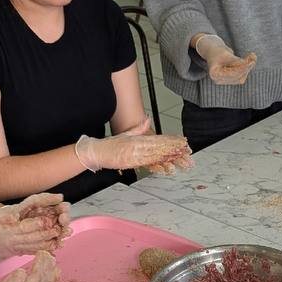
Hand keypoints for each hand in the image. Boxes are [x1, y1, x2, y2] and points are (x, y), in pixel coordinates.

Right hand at [0, 196, 65, 257]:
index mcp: (6, 232)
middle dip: (50, 234)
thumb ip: (3, 215)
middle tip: (63, 229)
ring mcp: (13, 249)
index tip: (52, 219)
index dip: (40, 224)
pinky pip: (31, 252)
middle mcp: (12, 243)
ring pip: (35, 248)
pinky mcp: (14, 251)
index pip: (27, 228)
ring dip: (49, 243)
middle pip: (35, 239)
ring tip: (62, 239)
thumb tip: (16, 216)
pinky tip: (52, 247)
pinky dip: (42, 250)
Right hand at [75, 118, 192, 173]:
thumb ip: (139, 128)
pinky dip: (157, 161)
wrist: (96, 152)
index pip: (157, 138)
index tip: (181, 139)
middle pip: (159, 145)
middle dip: (173, 146)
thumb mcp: (126, 134)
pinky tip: (166, 160)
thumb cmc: (110, 145)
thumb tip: (148, 120)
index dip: (170, 139)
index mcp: (137, 138)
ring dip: (168, 153)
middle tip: (186, 146)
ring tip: (180, 153)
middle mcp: (137, 145)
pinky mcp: (130, 162)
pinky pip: (146, 161)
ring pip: (155, 153)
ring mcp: (134, 153)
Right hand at [194, 34, 256, 84]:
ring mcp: (225, 81)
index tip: (251, 61)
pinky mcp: (231, 79)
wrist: (213, 50)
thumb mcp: (226, 53)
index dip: (243, 68)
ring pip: (241, 77)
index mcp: (214, 74)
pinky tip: (249, 60)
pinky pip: (242, 76)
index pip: (232, 74)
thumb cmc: (217, 51)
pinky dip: (247, 68)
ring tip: (252, 56)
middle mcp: (219, 80)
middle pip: (237, 76)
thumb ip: (236, 60)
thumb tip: (249, 63)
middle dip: (247, 67)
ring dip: (248, 67)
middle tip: (253, 56)